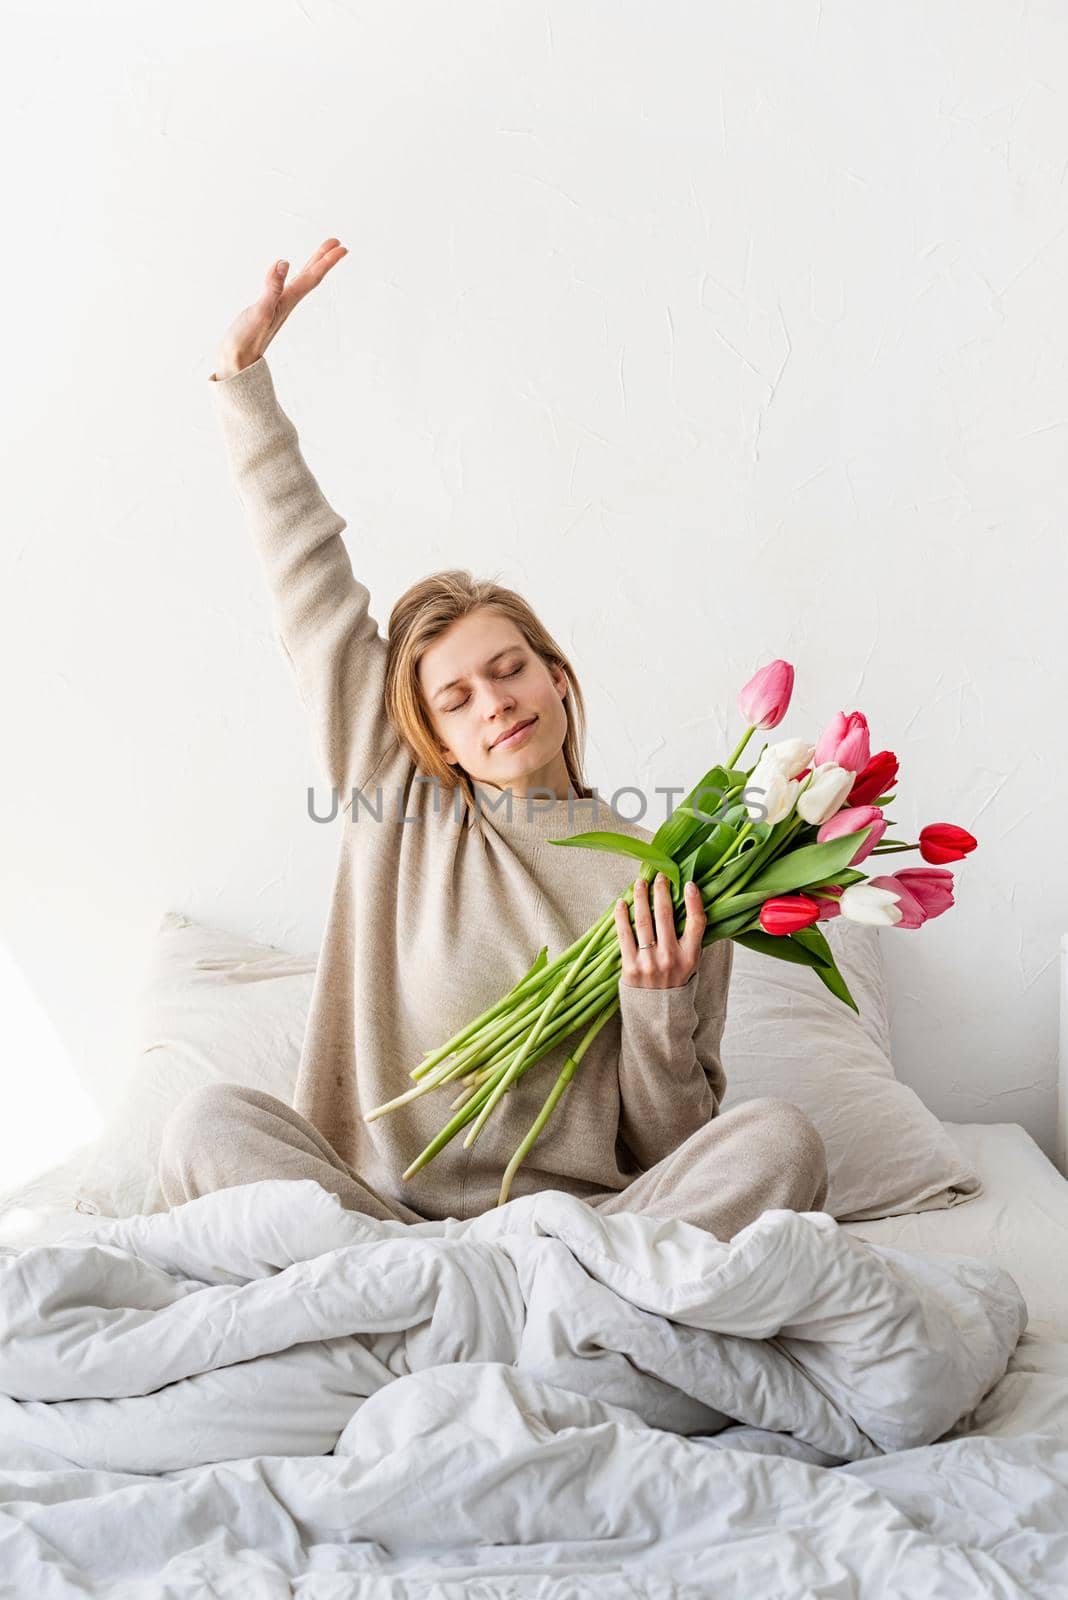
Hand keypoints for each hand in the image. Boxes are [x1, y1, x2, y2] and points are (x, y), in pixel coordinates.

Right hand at [212, 237, 349, 379]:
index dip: (326, 261)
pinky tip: (290, 274)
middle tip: (337, 243)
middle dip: (323, 259)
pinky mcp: (268, 309)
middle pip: (310, 277)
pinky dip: (293, 277)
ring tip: (321, 254)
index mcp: (287, 301)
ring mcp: (278, 306)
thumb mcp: (260, 311)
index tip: (341, 247)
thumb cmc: (246, 340)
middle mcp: (287, 303)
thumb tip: (284, 262)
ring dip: (312, 266)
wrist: (237, 363)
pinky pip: (286, 288)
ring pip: (300, 282)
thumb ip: (272, 287)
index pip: (312, 277)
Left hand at [615, 874, 706, 988]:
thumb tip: (687, 903)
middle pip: (665, 915)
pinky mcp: (630, 967)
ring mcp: (649, 963)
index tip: (688, 883)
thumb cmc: (674, 981)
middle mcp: (671, 958)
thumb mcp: (691, 963)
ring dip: (640, 897)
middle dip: (661, 891)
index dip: (694, 901)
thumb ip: (689, 938)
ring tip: (639, 883)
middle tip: (659, 876)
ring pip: (643, 921)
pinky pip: (624, 935)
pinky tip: (622, 903)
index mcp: (690, 956)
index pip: (696, 922)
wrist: (658, 1014)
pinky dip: (622, 916)